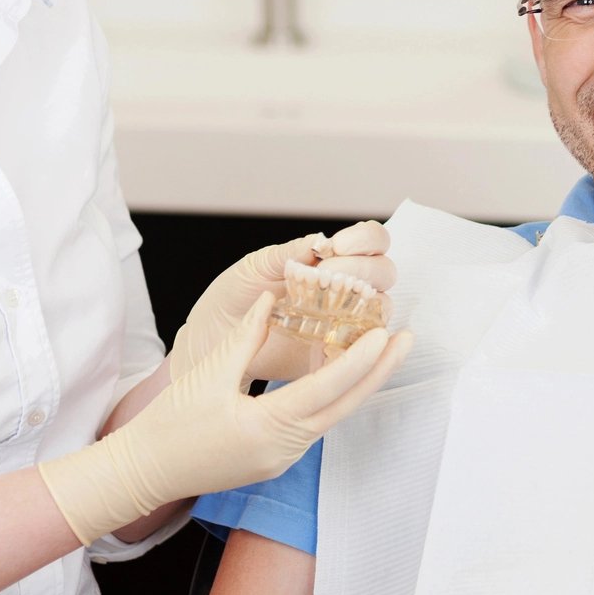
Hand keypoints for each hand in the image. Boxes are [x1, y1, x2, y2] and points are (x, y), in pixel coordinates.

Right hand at [39, 293, 412, 545]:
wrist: (144, 472)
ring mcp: (280, 459)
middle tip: (407, 339)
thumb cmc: (170, 424)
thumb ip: (247, 335)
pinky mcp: (273, 460)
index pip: (326, 390)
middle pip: (343, 407)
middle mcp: (282, 448)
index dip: (359, 361)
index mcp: (267, 427)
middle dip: (378, 372)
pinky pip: (313, 425)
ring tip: (381, 351)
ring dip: (358, 384)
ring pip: (331, 417)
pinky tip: (341, 375)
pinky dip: (331, 398)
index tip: (384, 334)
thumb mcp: (210, 372)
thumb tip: (274, 296)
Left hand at [171, 221, 397, 381]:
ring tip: (329, 306)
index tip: (337, 246)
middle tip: (327, 275)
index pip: (371, 241)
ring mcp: (344, 322)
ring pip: (382, 307)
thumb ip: (290, 253)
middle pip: (385, 271)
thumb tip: (322, 240)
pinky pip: (365, 348)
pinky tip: (336, 333)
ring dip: (365, 301)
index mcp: (329, 259)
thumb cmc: (233, 297)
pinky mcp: (336, 354)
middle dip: (363, 269)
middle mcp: (345, 288)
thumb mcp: (256, 266)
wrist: (209, 340)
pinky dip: (361, 340)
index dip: (365, 239)